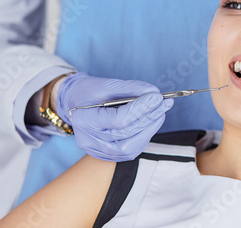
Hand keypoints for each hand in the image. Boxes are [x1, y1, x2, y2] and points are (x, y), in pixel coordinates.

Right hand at [56, 72, 173, 160]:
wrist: (75, 103)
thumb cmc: (90, 92)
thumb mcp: (106, 84)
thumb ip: (131, 88)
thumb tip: (154, 93)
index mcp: (84, 120)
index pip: (118, 119)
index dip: (140, 108)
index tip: (157, 96)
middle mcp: (89, 140)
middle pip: (126, 134)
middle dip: (149, 117)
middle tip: (165, 103)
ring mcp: (97, 151)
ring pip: (130, 147)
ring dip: (150, 128)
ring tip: (161, 111)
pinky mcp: (108, 155)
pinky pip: (131, 150)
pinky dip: (144, 136)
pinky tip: (152, 121)